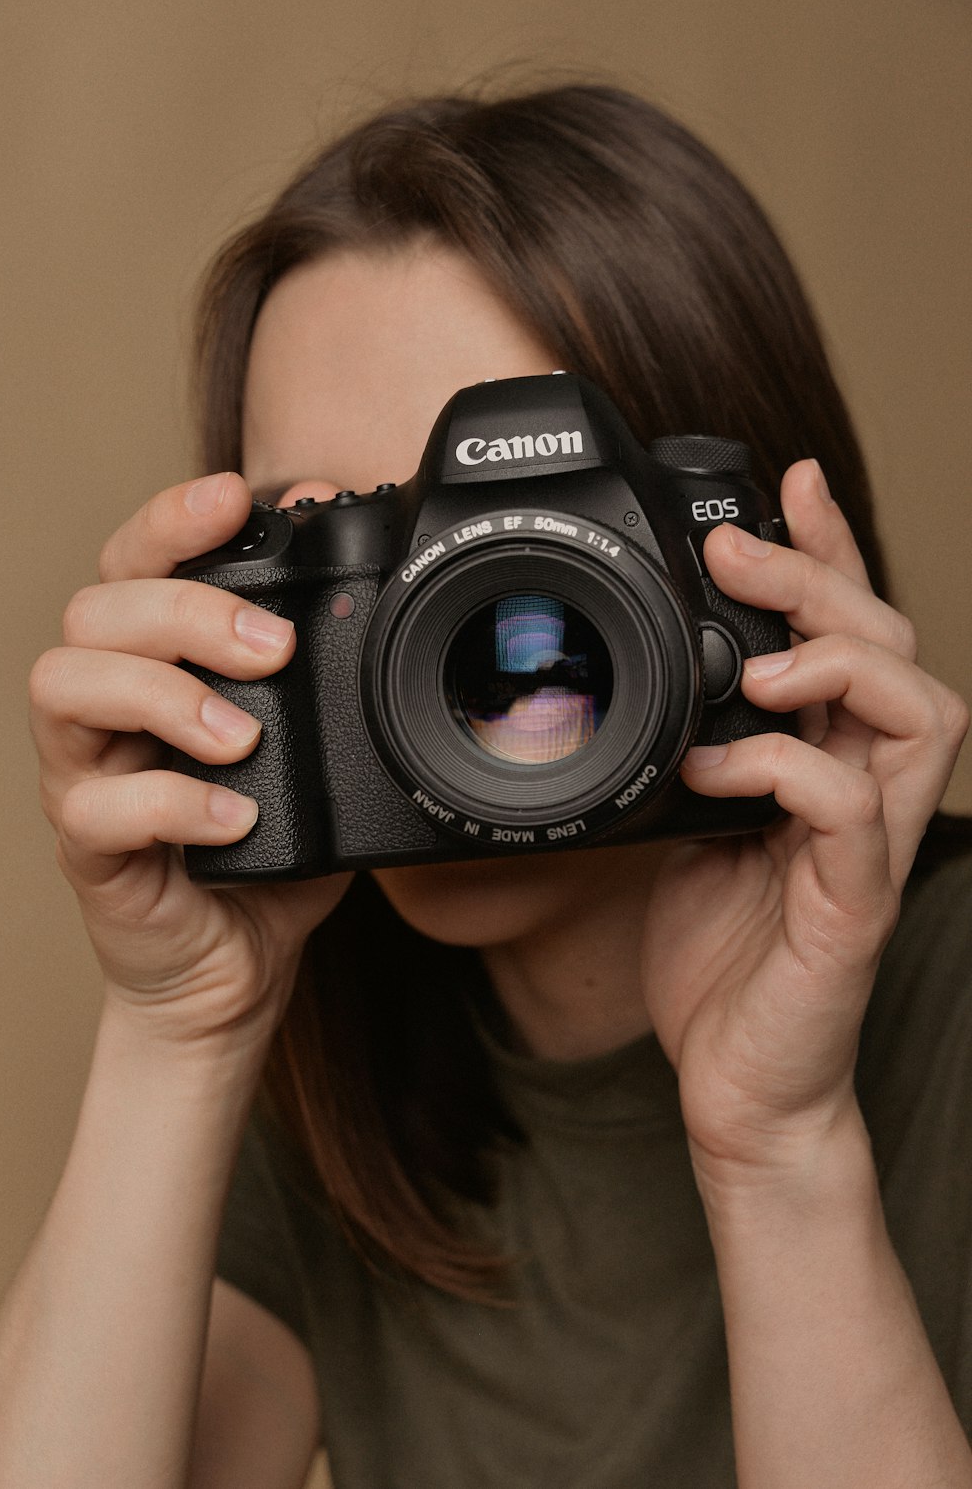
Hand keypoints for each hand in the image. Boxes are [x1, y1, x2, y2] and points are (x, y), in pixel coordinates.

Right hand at [29, 471, 351, 1046]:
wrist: (232, 964)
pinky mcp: (89, 849)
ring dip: (162, 694)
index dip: (170, 520)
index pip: (134, 563)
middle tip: (274, 649)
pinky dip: (170, 803)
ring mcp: (84, 774)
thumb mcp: (316, 748)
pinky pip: (96, 808)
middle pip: (94, 609)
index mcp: (152, 662)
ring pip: (65, 685)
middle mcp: (104, 705)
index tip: (234, 497)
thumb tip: (362, 574)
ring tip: (243, 738)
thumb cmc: (270, 843)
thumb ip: (328, 670)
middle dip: (185, 611)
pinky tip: (235, 818)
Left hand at [637, 460, 967, 1176]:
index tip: (781, 483)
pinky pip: (851, 811)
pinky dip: (786, 769)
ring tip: (760, 665)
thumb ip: (695, 758)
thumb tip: (647, 690)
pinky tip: (718, 768)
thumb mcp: (692, 832)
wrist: (739, 1084)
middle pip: (894, 645)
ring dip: (839, 663)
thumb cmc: (721, 961)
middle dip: (823, 577)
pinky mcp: (854, 905)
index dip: (828, 550)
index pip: (850, 632)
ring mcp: (870, 847)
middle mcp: (864, 791)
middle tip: (739, 551)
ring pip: (920, 710)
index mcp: (826, 762)